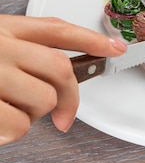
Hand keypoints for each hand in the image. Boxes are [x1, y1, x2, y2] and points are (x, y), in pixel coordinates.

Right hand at [0, 15, 125, 144]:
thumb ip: (22, 51)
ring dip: (33, 115)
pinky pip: (21, 125)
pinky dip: (12, 133)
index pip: (57, 30)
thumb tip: (60, 70)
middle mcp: (3, 47)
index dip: (92, 40)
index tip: (116, 49)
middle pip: (61, 68)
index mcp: (5, 30)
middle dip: (69, 97)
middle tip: (64, 117)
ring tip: (8, 111)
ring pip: (46, 100)